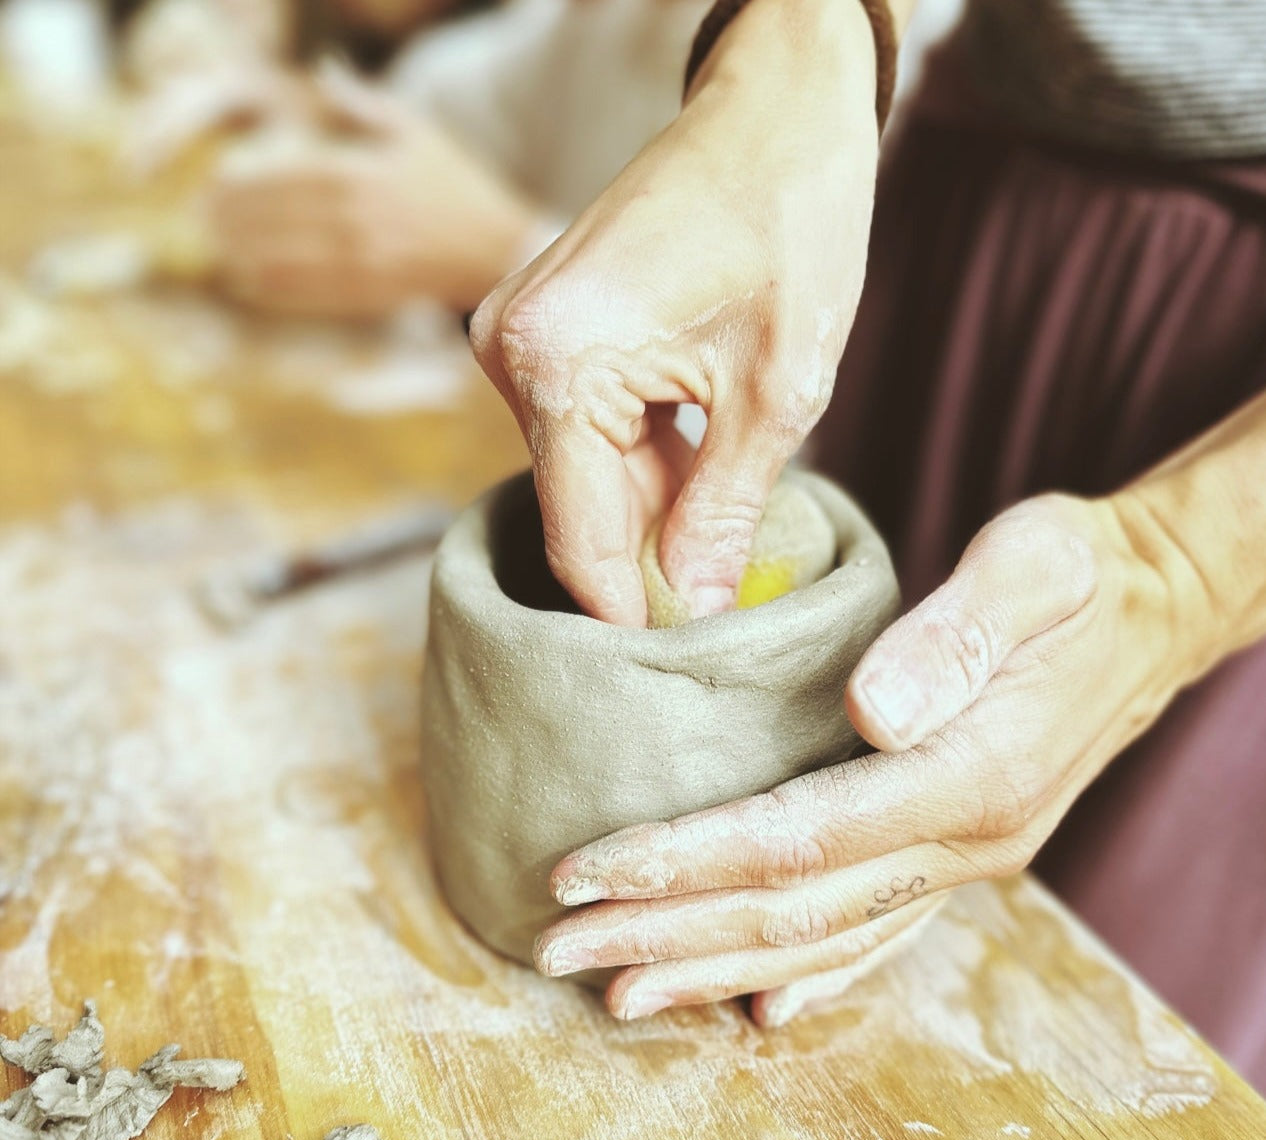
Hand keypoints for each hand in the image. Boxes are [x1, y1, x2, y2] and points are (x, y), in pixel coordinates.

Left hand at [208, 69, 545, 316]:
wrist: (496, 249)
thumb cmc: (456, 187)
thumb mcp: (416, 133)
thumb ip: (363, 104)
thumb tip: (325, 68)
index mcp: (362, 174)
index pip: (284, 176)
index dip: (242, 182)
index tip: (212, 181)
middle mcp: (357, 221)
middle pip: (276, 219)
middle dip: (232, 219)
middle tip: (202, 217)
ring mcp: (363, 263)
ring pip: (286, 259)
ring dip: (244, 255)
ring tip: (217, 249)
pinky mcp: (371, 294)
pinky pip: (311, 294)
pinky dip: (274, 290)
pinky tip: (249, 283)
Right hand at [470, 0, 880, 624]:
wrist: (777, 108)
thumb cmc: (791, 219)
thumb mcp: (780, 387)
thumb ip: (724, 511)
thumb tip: (692, 610)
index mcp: (558, 357)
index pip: (579, 538)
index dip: (627, 616)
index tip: (675, 674)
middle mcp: (511, 349)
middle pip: (577, 510)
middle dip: (648, 562)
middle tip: (722, 615)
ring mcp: (519, 339)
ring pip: (583, 476)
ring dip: (652, 511)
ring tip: (728, 532)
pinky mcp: (543, 334)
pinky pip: (586, 433)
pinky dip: (642, 466)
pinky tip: (702, 471)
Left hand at [533, 492, 1194, 1023]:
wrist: (1157, 612)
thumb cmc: (1080, 577)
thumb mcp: (1032, 570)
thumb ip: (954, 638)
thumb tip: (871, 708)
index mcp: (967, 775)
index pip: (795, 839)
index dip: (683, 861)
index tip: (584, 870)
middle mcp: (966, 841)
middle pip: (791, 910)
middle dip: (665, 933)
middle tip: (556, 950)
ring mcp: (967, 860)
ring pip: (822, 941)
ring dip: (713, 969)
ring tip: (619, 990)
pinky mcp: (960, 853)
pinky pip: (875, 935)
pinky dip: (806, 974)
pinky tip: (754, 1003)